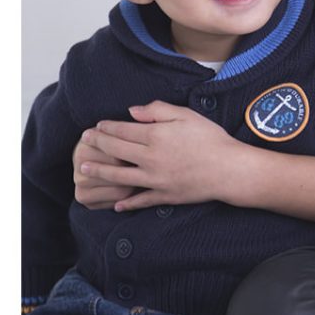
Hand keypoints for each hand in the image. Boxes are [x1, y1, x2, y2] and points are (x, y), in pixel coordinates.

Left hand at [75, 101, 237, 211]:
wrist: (229, 169)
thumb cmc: (210, 138)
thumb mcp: (186, 115)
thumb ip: (157, 110)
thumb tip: (131, 111)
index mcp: (155, 136)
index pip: (123, 130)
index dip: (106, 128)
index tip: (96, 126)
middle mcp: (150, 159)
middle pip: (116, 151)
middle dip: (98, 144)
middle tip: (84, 141)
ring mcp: (155, 180)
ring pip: (120, 177)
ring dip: (100, 172)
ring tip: (85, 168)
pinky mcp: (164, 196)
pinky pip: (141, 200)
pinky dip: (127, 203)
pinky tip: (116, 204)